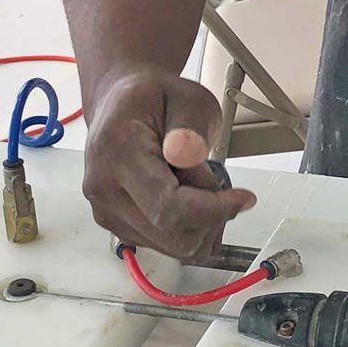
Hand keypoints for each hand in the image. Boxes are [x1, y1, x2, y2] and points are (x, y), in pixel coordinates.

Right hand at [81, 67, 255, 259]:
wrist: (121, 106)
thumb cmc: (153, 99)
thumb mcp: (186, 97)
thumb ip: (190, 126)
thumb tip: (188, 154)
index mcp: (117, 151)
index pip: (169, 207)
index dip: (215, 210)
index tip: (243, 198)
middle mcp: (104, 189)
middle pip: (176, 237)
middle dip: (211, 216)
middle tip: (213, 179)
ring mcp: (108, 213)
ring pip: (176, 248)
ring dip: (202, 223)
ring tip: (194, 183)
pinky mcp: (119, 228)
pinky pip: (170, 246)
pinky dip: (190, 228)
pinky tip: (185, 196)